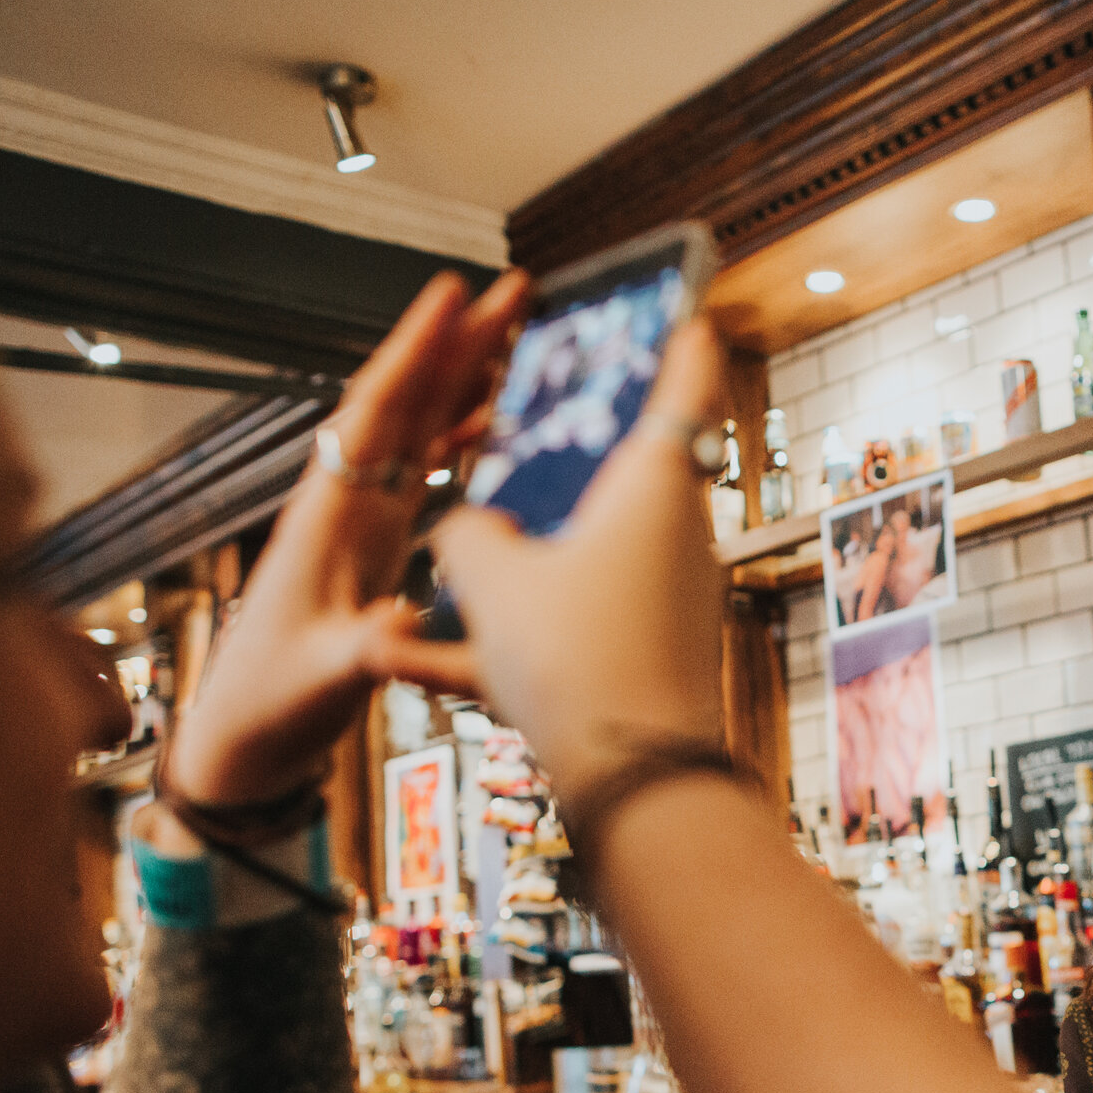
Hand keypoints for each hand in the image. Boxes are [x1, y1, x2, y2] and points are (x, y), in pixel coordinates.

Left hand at [166, 269, 529, 806]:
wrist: (244, 738)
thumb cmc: (272, 703)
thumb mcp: (327, 675)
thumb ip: (371, 645)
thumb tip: (415, 619)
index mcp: (330, 514)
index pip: (379, 412)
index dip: (418, 351)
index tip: (453, 292)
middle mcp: (346, 502)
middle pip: (409, 401)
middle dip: (461, 343)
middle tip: (516, 290)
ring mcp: (362, 521)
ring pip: (422, 429)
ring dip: (468, 380)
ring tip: (518, 335)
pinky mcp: (377, 547)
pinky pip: (427, 473)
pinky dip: (463, 439)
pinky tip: (496, 423)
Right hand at [428, 318, 729, 795]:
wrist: (639, 786)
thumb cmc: (579, 662)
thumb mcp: (495, 582)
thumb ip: (467, 537)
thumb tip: (462, 529)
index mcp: (654, 485)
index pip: (684, 382)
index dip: (678, 337)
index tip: (682, 306)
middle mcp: (672, 535)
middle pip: (625, 465)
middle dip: (570, 445)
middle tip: (528, 414)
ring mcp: (661, 599)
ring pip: (580, 554)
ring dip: (516, 556)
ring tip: (441, 552)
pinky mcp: (642, 657)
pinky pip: (565, 624)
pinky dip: (500, 637)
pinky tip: (408, 662)